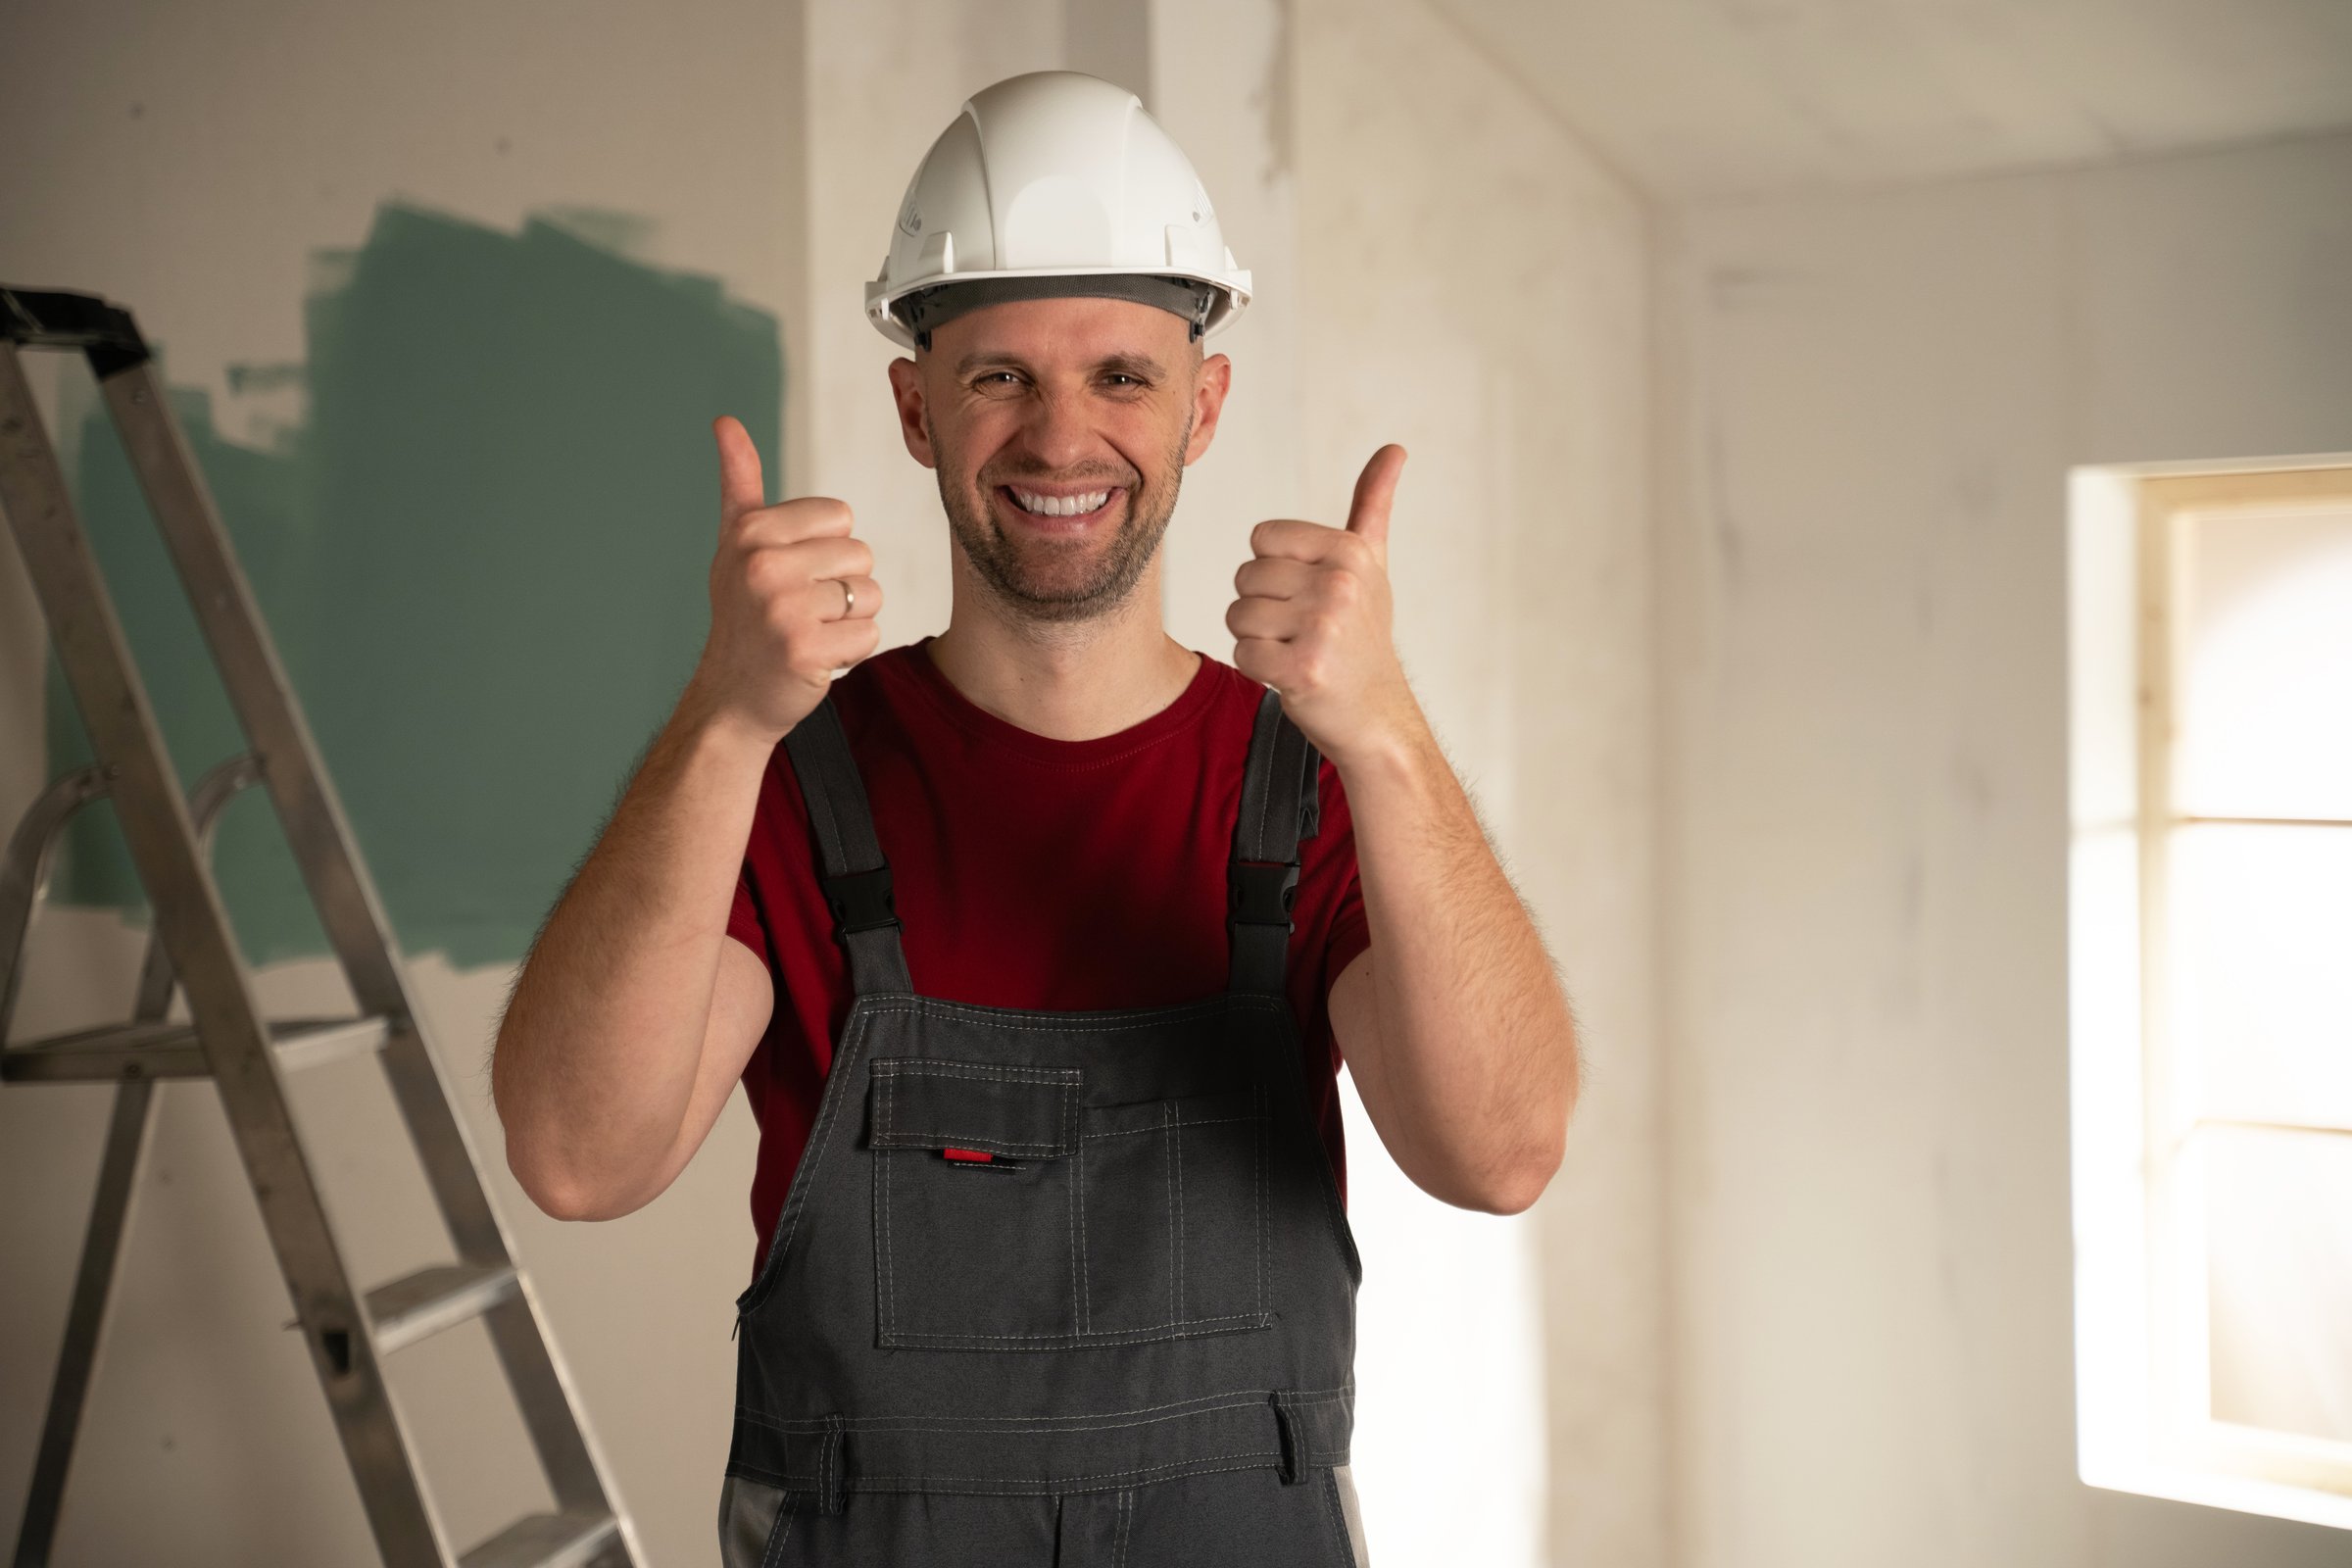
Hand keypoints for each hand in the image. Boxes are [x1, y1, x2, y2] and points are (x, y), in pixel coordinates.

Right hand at [689, 416, 880, 744]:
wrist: (730, 697)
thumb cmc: (742, 614)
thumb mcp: (735, 544)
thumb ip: (740, 482)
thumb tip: (725, 421)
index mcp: (751, 532)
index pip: (840, 516)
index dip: (828, 548)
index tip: (792, 574)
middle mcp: (763, 566)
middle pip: (861, 555)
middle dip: (844, 585)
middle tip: (801, 610)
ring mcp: (782, 610)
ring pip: (870, 595)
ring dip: (850, 619)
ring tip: (809, 632)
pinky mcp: (805, 651)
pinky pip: (869, 634)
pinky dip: (852, 650)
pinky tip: (816, 657)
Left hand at [1227, 445, 1417, 766]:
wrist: (1378, 715)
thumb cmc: (1364, 638)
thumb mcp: (1370, 566)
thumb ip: (1372, 505)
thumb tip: (1394, 448)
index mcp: (1350, 551)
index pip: (1263, 538)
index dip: (1274, 570)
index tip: (1308, 594)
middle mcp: (1339, 584)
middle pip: (1245, 577)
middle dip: (1262, 607)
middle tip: (1301, 631)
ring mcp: (1323, 627)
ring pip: (1239, 616)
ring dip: (1258, 639)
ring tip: (1297, 651)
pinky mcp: (1303, 669)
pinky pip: (1242, 654)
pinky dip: (1258, 669)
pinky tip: (1291, 675)